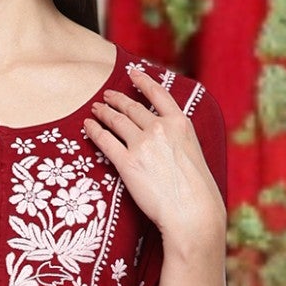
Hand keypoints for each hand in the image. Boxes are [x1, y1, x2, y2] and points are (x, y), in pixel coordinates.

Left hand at [84, 65, 224, 251]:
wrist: (192, 212)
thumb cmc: (197, 192)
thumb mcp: (195, 154)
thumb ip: (179, 140)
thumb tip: (169, 140)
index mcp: (181, 123)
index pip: (159, 94)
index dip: (143, 81)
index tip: (133, 72)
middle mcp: (160, 128)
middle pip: (133, 108)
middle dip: (117, 99)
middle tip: (107, 95)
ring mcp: (143, 144)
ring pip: (117, 121)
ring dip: (104, 112)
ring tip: (95, 109)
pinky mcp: (127, 163)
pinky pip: (105, 141)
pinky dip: (94, 131)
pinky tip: (88, 126)